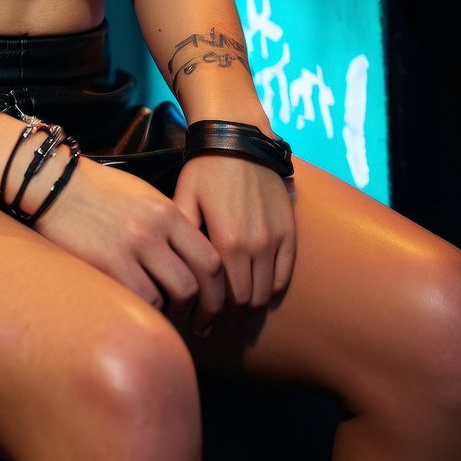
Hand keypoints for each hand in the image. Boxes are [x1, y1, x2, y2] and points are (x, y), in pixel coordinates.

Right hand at [35, 154, 226, 332]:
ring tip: (165, 311)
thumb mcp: (144, 198)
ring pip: (169, 297)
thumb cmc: (100, 193)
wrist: (55, 184)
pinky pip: (140, 301)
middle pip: (195, 284)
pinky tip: (139, 305)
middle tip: (197, 321)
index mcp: (167, 212)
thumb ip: (171, 226)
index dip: (218, 290)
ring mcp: (130, 249)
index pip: (211, 259)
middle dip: (201, 309)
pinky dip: (145, 308)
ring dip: (170, 310)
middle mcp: (153, 231)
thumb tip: (193, 261)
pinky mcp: (106, 266)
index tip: (214, 303)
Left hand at [173, 153, 295, 312]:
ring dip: (250, 306)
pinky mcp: (289, 230)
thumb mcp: (183, 200)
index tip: (199, 323)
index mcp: (227, 241)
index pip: (225, 299)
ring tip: (232, 310)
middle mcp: (256, 245)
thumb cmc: (204, 168)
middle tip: (213, 321)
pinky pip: (285, 274)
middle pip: (247, 302)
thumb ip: (182, 239)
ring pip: (267, 292)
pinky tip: (256, 292)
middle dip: (229, 317)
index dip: (212, 317)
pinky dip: (272, 289)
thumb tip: (171, 275)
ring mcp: (276, 238)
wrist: (239, 137)